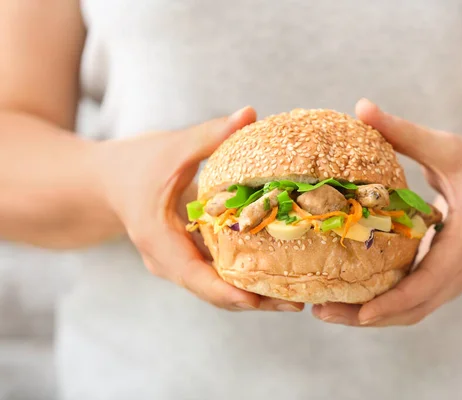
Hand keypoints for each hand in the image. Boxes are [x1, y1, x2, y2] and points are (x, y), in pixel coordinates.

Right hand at [94, 107, 303, 311]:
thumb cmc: (133, 164)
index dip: (228, 292)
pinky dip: (242, 280)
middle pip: (212, 292)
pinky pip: (216, 276)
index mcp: (158, 241)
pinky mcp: (186, 258)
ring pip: (216, 289)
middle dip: (252, 301)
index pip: (195, 277)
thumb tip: (249, 114)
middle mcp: (167, 261)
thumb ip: (208, 135)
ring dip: (252, 295)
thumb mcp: (170, 148)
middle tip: (296, 304)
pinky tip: (275, 276)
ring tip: (294, 297)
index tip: (259, 301)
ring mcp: (176, 263)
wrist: (105, 181)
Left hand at [313, 99, 461, 325]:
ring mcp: (453, 278)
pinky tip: (351, 298)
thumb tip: (362, 107)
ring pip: (413, 311)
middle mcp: (460, 269)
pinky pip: (414, 301)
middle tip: (321, 311)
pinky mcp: (444, 277)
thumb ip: (405, 132)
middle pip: (414, 308)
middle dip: (369, 316)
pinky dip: (384, 306)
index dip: (395, 301)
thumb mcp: (449, 148)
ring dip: (372, 316)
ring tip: (327, 311)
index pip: (430, 282)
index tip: (362, 313)